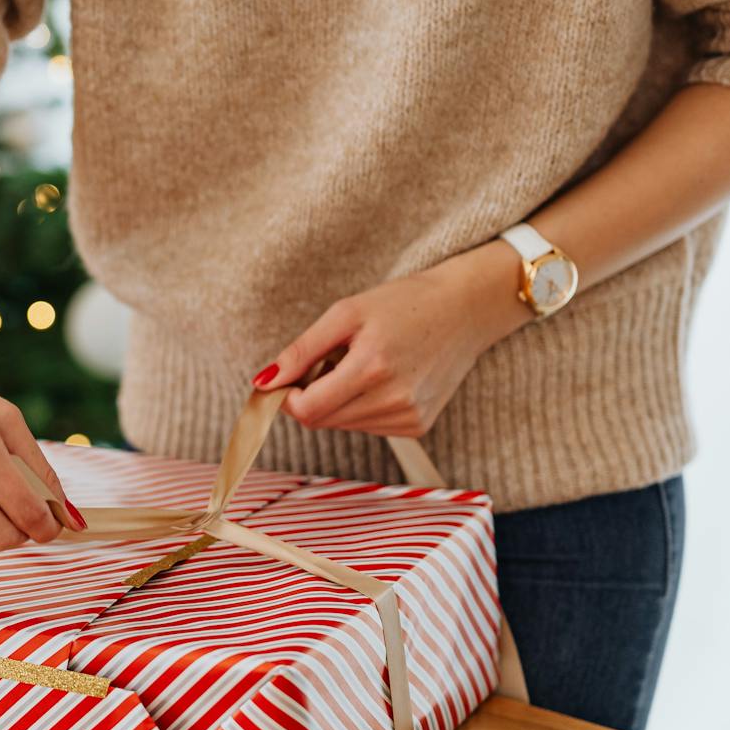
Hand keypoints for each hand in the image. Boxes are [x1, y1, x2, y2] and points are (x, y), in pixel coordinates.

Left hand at [253, 241, 529, 435]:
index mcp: (372, 369)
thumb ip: (301, 350)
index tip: (287, 377)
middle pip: (322, 420)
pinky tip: (381, 378)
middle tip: (330, 360)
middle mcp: (394, 400)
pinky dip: (361, 406)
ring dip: (337, 401)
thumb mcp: (346, 313)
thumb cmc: (404, 303)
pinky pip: (368, 426)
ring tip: (362, 364)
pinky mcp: (418, 426)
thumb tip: (262, 382)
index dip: (287, 398)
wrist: (466, 310)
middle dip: (311, 395)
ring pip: (343, 425)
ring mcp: (409, 418)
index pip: (307, 410)